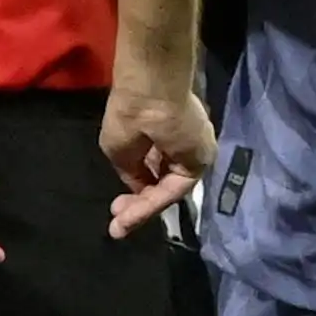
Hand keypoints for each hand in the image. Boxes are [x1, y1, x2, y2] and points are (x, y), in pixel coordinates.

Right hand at [98, 85, 214, 238]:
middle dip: (139, 205)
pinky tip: (134, 214)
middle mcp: (180, 146)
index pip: (154, 170)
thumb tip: (138, 186)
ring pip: (168, 189)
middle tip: (117, 223)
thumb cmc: (130, 114)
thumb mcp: (119, 148)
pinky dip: (154, 202)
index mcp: (163, 135)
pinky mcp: (199, 160)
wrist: (152, 92)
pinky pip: (175, 187)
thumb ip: (132, 170)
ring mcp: (191, 154)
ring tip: (120, 223)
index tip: (115, 210)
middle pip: (162, 182)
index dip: (134, 191)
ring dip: (144, 208)